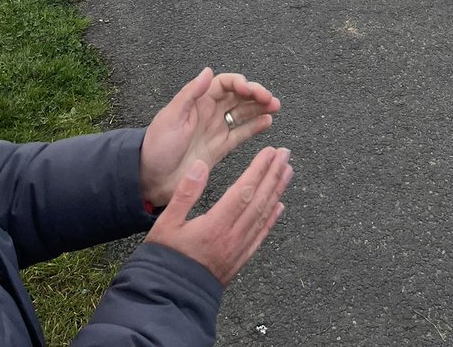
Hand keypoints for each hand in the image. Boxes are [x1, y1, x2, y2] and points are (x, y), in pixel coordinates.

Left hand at [139, 68, 279, 209]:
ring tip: (275, 106)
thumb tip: (208, 70)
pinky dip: (255, 127)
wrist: (151, 179)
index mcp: (198, 102)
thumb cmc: (157, 146)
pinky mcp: (220, 148)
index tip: (249, 90)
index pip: (224, 84)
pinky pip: (241, 134)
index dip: (239, 83)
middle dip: (256, 94)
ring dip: (259, 108)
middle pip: (238, 97)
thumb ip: (191, 93)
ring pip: (243, 113)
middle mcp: (210, 113)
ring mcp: (216, 130)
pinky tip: (267, 122)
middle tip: (270, 99)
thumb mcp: (171, 116)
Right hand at [146, 148, 291, 285]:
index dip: (258, 169)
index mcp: (214, 226)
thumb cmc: (164, 260)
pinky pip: (260, 237)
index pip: (243, 191)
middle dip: (273, 175)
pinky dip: (271, 220)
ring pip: (262, 216)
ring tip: (287, 172)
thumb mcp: (166, 224)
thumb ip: (185, 193)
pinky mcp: (238, 261)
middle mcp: (231, 238)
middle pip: (258, 201)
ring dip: (276, 192)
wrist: (168, 300)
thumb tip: (201, 165)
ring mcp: (237, 250)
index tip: (270, 152)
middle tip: (285, 155)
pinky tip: (279, 207)